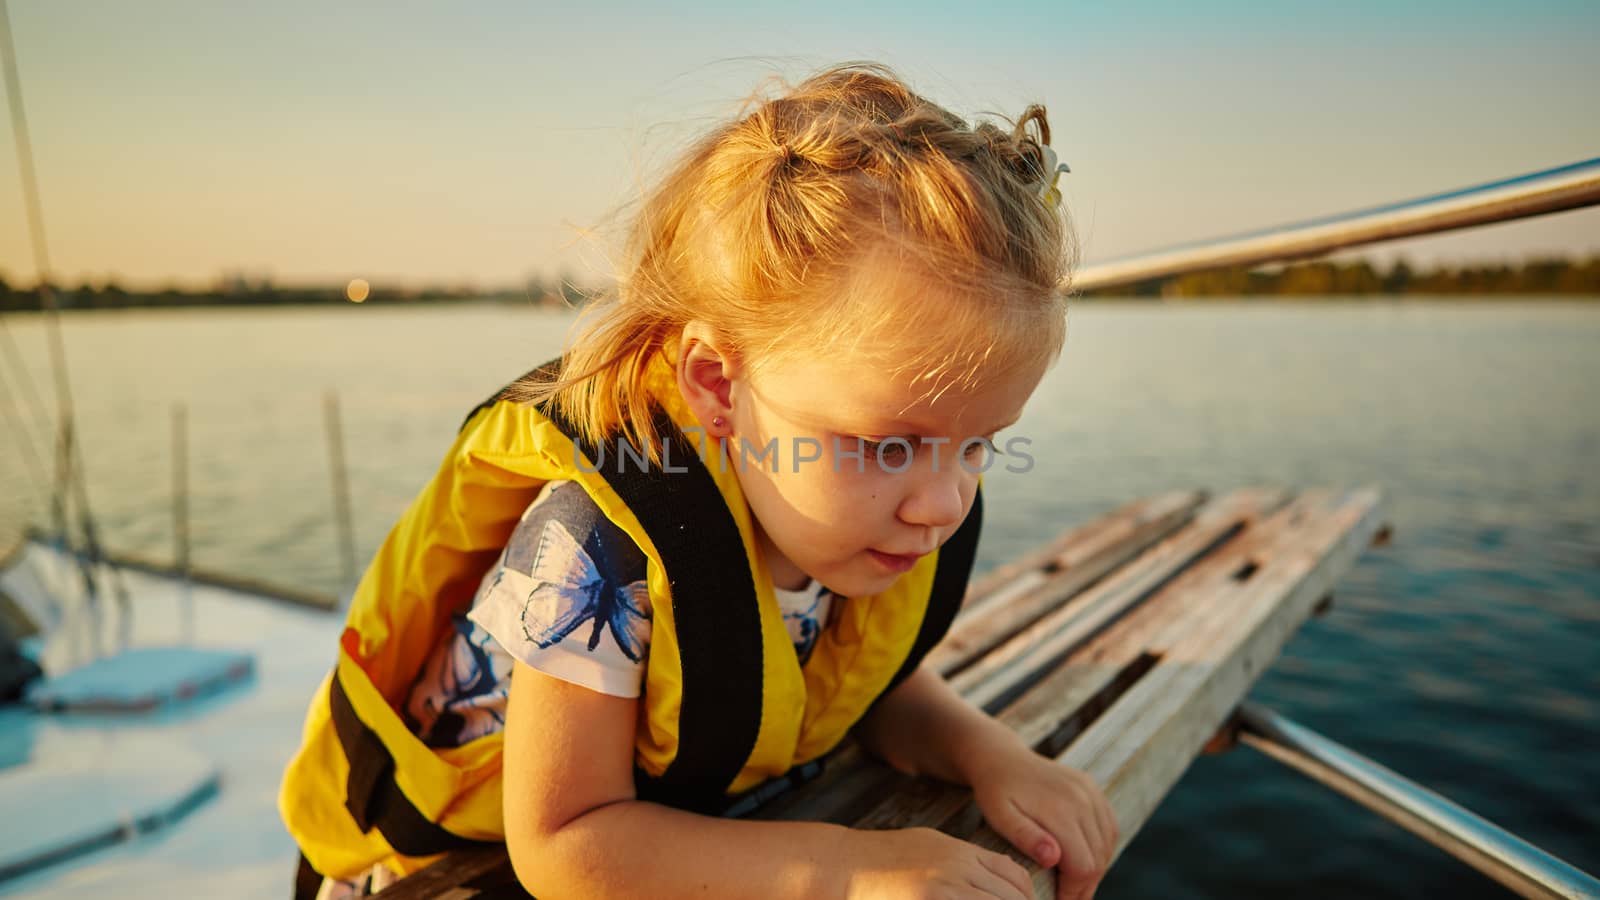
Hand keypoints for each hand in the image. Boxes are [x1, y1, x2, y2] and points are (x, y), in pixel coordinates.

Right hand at [839, 825, 1033, 899]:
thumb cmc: (883, 856)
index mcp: (961, 852)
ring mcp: (943, 890)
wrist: (843, 865)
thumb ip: (965, 859)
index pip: (1015, 875)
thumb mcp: (930, 845)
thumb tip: (996, 873)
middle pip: (1011, 898)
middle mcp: (958, 870)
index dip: (1027, 897)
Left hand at [969, 745, 1118, 899]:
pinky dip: (1102, 848)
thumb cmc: (995, 791)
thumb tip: (1053, 858)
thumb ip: (1026, 837)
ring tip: (1074, 884)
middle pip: (1098, 859)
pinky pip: (1108, 826)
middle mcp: (1082, 798)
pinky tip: (1085, 859)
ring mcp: (1090, 791)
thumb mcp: (999, 816)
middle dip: (1085, 886)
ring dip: (1095, 869)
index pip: (1083, 866)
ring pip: (1107, 845)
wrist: (1000, 756)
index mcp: (1060, 809)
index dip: (1074, 892)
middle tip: (1067, 899)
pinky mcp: (1092, 788)